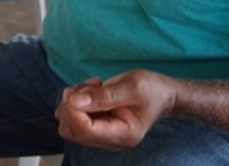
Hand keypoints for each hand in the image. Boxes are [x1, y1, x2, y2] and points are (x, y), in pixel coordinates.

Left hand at [56, 70, 177, 151]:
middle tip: (89, 87)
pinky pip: (73, 116)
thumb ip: (103, 96)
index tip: (78, 92)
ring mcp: (101, 134)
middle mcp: (110, 140)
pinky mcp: (95, 125)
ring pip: (68, 123)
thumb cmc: (152, 91)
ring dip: (73, 101)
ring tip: (93, 87)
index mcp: (124, 134)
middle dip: (72, 106)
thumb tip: (75, 101)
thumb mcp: (131, 87)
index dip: (74, 110)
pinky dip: (76, 100)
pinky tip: (92, 90)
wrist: (160, 93)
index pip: (85, 131)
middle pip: (71, 130)